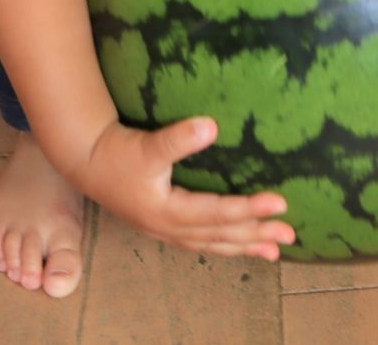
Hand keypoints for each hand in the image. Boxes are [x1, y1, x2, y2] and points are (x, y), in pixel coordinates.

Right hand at [79, 117, 295, 259]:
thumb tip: (211, 126)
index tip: (280, 204)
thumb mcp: (147, 146)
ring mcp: (167, 230)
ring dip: (245, 245)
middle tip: (290, 234)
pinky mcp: (164, 224)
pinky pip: (203, 241)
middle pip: (222, 235)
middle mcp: (171, 227)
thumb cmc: (117, 154)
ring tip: (274, 252)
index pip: (219, 214)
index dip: (250, 209)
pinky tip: (238, 243)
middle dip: (257, 234)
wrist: (87, 162)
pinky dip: (225, 244)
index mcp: (170, 211)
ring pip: (214, 243)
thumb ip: (178, 138)